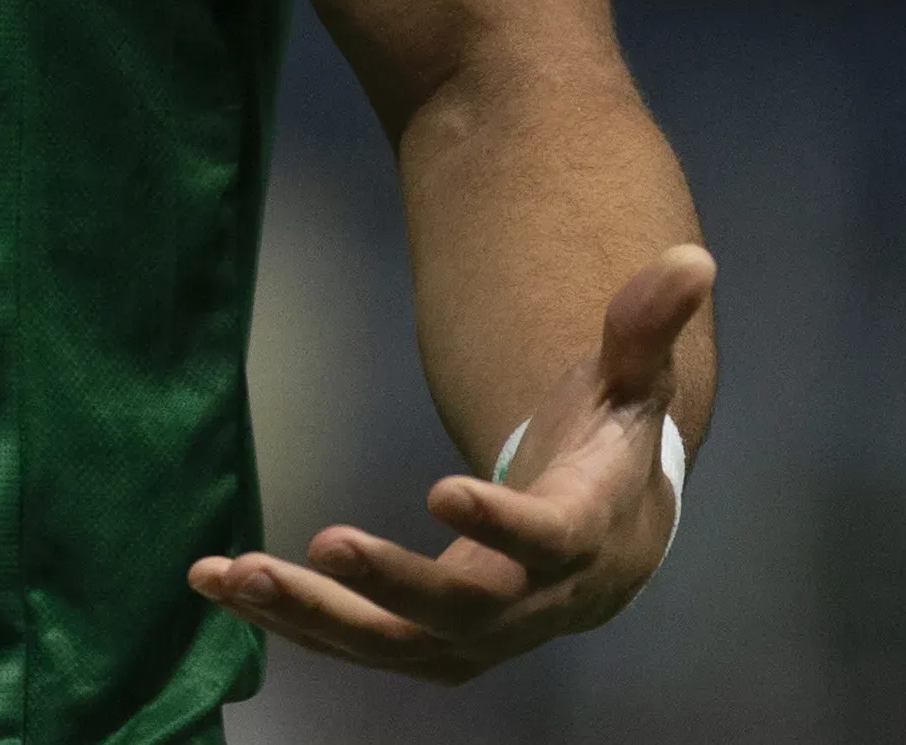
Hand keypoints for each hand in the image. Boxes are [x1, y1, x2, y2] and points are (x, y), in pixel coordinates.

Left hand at [189, 243, 712, 682]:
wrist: (609, 544)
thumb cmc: (609, 448)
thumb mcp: (631, 384)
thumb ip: (644, 328)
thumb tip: (693, 259)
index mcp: (583, 536)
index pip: (548, 541)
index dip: (503, 525)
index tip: (442, 490)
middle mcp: (532, 604)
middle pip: (461, 611)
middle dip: (391, 584)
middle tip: (322, 543)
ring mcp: (476, 636)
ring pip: (393, 644)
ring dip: (311, 616)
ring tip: (232, 575)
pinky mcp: (426, 645)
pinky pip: (354, 644)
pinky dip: (288, 622)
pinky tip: (213, 583)